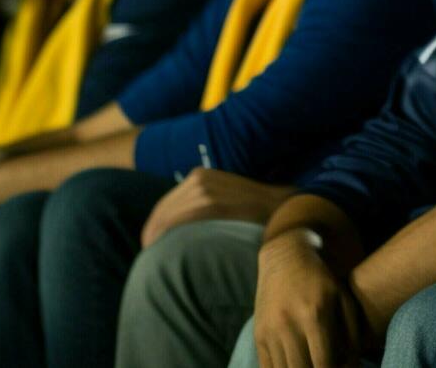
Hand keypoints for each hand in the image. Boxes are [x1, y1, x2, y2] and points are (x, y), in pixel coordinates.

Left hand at [139, 169, 293, 248]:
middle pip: (163, 210)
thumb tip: (181, 233)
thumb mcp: (227, 203)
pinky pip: (181, 219)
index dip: (156, 226)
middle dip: (153, 233)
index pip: (166, 204)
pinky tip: (166, 248)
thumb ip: (206, 211)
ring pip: (168, 216)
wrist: (285, 210)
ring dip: (158, 237)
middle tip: (150, 256)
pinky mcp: (211, 201)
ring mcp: (205, 188)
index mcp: (201, 177)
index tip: (152, 245)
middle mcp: (200, 178)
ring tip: (155, 259)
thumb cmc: (256, 214)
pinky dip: (170, 234)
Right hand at [254, 231, 365, 367]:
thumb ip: (352, 332)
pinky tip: (294, 366)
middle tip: (325, 367)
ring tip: (311, 365)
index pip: (324, 363)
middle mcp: (289, 324)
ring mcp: (270, 330)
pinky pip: (267, 367)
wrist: (285, 257)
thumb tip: (352, 365)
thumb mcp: (343, 297)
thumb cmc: (321, 278)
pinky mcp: (259, 335)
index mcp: (314, 315)